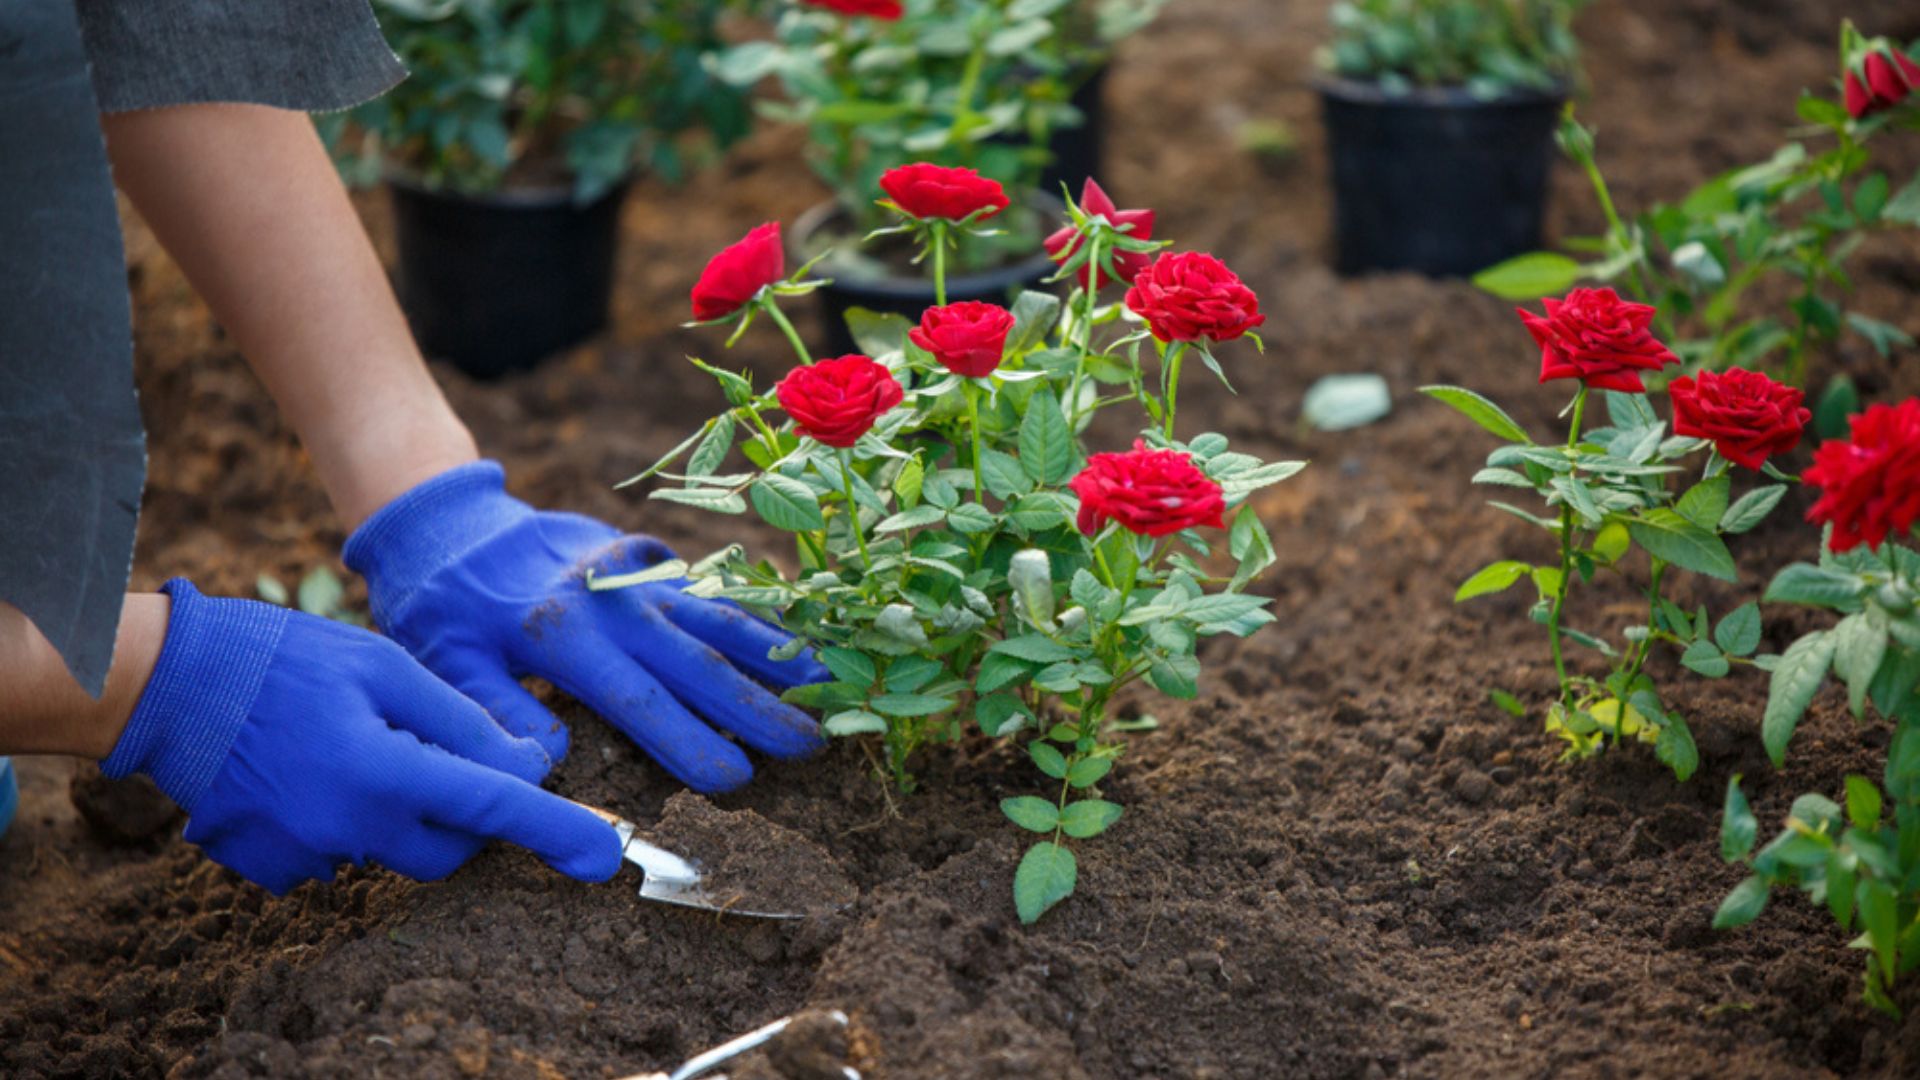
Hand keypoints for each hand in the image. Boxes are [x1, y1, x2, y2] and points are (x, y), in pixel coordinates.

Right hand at [102, 580, 621, 893]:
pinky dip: (345, 820)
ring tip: (351, 742)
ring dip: (399, 809)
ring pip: (393, 850)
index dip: (557, 830)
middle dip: (466, 816)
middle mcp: (348, 827)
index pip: (493, 809)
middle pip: (450, 851)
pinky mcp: (272, 867)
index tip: (605, 857)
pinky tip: (311, 771)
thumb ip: (459, 721)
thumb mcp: (382, 666)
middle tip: (439, 754)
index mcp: (383, 770)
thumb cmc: (282, 658)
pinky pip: (338, 855)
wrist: (166, 684)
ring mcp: (306, 856)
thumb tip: (526, 765)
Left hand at [344, 462, 825, 792]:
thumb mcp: (442, 661)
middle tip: (812, 745)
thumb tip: (546, 763)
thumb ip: (494, 710)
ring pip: (715, 618)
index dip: (689, 741)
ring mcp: (635, 576)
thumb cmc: (441, 604)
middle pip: (696, 661)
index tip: (736, 781)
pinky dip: (753, 614)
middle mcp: (612, 602)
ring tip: (823, 682)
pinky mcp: (646, 561)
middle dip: (757, 707)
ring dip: (772, 653)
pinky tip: (790, 635)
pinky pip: (708, 590)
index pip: (638, 699)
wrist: (451, 519)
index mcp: (562, 634)